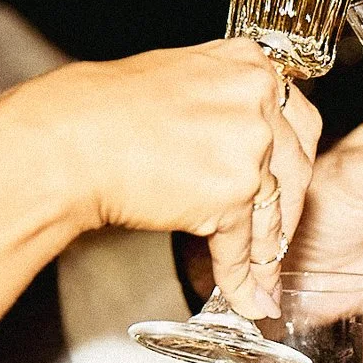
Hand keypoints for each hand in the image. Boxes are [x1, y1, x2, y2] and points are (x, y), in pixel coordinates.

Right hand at [12, 40, 320, 313]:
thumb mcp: (178, 77)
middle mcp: (258, 101)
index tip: (287, 184)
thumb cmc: (101, 108)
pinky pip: (241, 247)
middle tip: (279, 239)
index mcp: (250, 65)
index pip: (296, 120)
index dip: (292, 160)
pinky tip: (245, 297)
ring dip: (267, 255)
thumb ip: (220, 100)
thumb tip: (234, 134)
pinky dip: (241, 279)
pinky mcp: (230, 196)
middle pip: (296, 167)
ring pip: (271, 212)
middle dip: (288, 211)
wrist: (66, 140)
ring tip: (266, 285)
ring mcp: (249, 149)